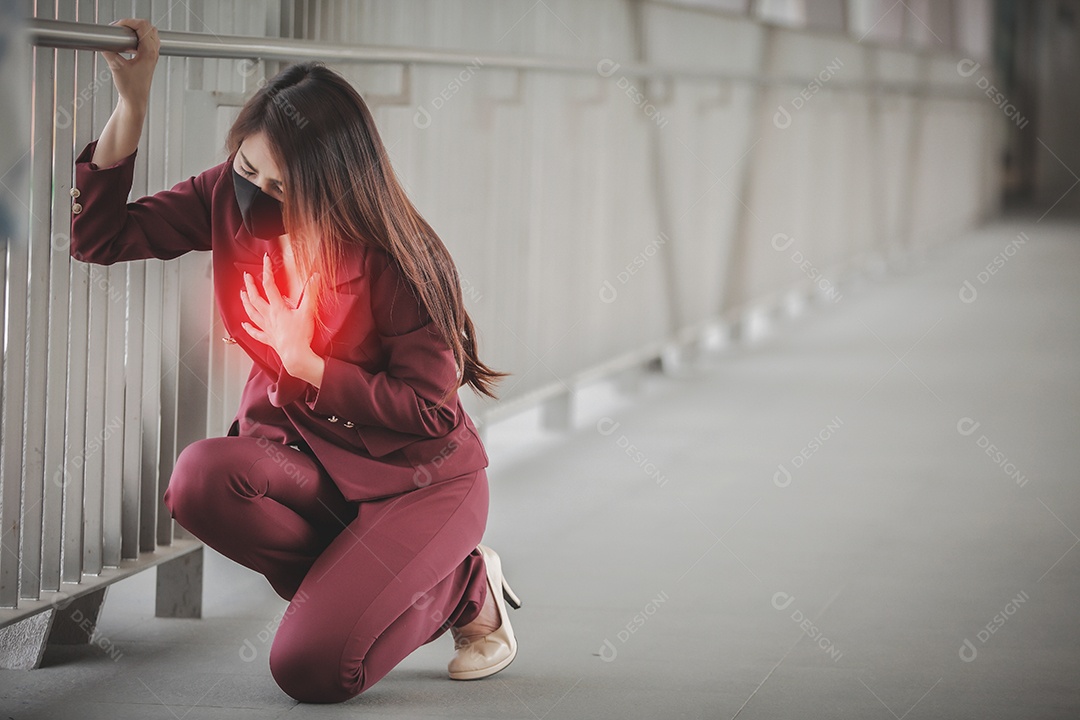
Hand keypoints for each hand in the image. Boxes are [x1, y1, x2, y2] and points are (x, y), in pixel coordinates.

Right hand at [101, 18, 159, 108]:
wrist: (135, 101)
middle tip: (119, 29)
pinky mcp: (149, 59)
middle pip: (149, 27)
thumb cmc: (130, 88)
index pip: (143, 26)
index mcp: (149, 52)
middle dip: (133, 24)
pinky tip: (127, 43)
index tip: (116, 27)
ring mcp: (153, 56)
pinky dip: (138, 37)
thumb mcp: (116, 67)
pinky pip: (148, 41)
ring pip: (150, 33)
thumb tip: (101, 42)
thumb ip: (109, 52)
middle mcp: (154, 52)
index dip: (128, 22)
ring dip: (137, 30)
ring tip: (122, 35)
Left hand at [240, 254, 324, 386]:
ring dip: (245, 303)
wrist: (296, 356)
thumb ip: (311, 293)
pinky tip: (243, 324)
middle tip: (246, 277)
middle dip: (250, 286)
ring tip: (241, 294)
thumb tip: (315, 277)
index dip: (267, 271)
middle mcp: (269, 316)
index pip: (269, 285)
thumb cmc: (301, 335)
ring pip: (252, 313)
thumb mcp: (308, 312)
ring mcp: (267, 328)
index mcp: (278, 308)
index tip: (265, 261)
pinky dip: (248, 328)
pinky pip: (255, 333)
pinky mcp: (269, 339)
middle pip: (255, 298)